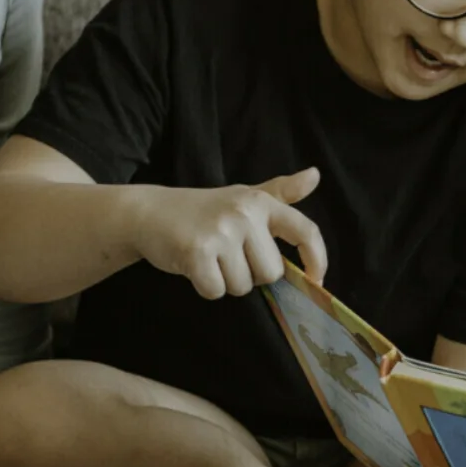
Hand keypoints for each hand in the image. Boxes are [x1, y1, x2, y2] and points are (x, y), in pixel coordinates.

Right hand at [133, 167, 329, 297]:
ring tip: (209, 258)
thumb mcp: (243, 196)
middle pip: (271, 272)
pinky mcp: (197, 252)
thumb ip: (280, 191)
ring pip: (243, 285)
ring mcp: (221, 232)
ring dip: (226, 281)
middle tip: (227, 255)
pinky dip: (205, 287)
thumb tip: (316, 175)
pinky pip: (216, 291)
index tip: (317, 280)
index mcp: (260, 202)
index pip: (304, 230)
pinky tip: (194, 266)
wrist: (149, 212)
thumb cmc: (202, 209)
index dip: (317, 258)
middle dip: (250, 274)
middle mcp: (244, 214)